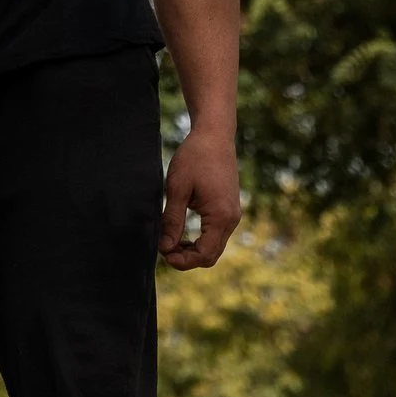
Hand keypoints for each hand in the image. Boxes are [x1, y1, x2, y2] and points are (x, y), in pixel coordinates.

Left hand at [159, 125, 240, 269]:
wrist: (214, 135)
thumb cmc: (195, 157)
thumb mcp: (177, 189)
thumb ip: (172, 221)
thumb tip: (164, 248)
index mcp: (221, 216)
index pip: (204, 255)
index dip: (183, 261)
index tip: (162, 254)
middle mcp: (232, 219)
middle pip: (211, 255)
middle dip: (187, 258)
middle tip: (164, 249)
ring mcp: (233, 215)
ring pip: (214, 247)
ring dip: (193, 250)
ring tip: (170, 241)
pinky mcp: (229, 209)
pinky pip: (216, 235)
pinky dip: (200, 240)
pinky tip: (182, 233)